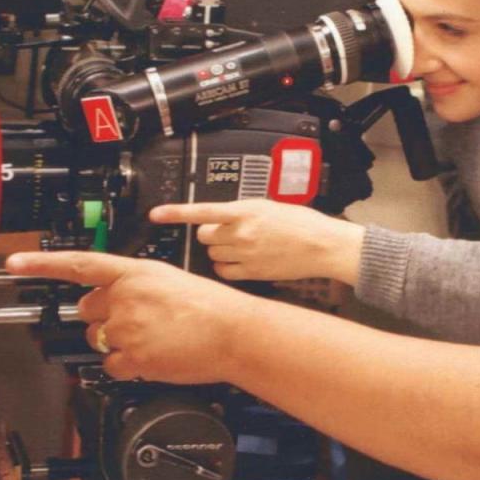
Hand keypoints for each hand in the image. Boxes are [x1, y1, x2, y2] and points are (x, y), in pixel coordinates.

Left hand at [5, 251, 256, 382]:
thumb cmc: (215, 307)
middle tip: (133, 321)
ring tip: (153, 339)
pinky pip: (111, 366)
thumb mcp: (173, 280)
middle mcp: (126, 298)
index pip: (81, 264)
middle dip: (103, 317)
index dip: (43, 264)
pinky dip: (129, 366)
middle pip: (87, 310)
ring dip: (117, 342)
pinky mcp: (133, 358)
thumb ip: (139, 286)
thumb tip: (118, 300)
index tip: (15, 264)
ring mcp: (127, 329)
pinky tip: (153, 357)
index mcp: (137, 273)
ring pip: (97, 340)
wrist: (236, 332)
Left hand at [149, 200, 364, 284]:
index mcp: (246, 210)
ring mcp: (245, 253)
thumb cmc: (303, 224)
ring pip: (214, 254)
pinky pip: (225, 271)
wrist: (323, 245)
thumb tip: (226, 218)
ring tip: (242, 247)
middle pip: (205, 236)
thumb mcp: (271, 207)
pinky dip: (228, 267)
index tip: (156, 214)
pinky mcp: (251, 272)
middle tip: (228, 233)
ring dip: (221, 250)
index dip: (176, 213)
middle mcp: (241, 232)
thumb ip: (245, 212)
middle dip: (211, 234)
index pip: (202, 211)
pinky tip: (242, 262)